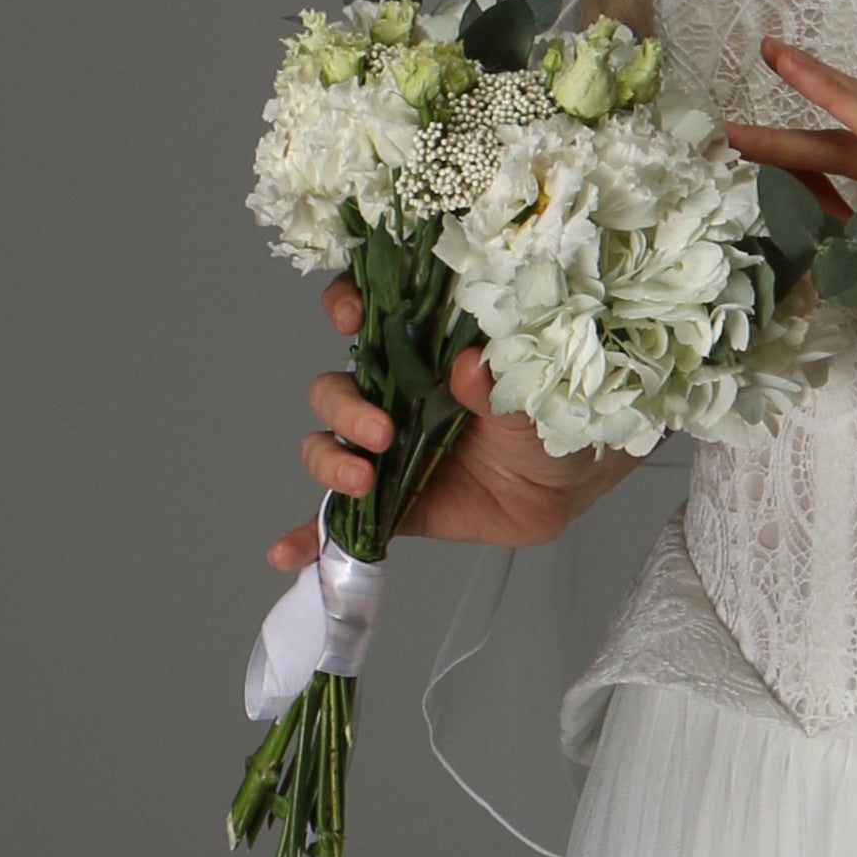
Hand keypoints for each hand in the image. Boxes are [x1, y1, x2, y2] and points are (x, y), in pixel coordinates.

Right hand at [267, 276, 620, 570]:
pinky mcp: (391, 502)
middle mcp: (391, 397)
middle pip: (334, 390)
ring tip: (363, 479)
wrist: (569, 482)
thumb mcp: (533, 396)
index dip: (345, 305)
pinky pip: (339, 520)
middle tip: (383, 431)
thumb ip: (499, 384)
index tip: (351, 317)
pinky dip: (308, 535)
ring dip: (330, 461)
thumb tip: (468, 368)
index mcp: (421, 354)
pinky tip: (287, 552)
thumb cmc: (548, 417)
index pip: (366, 315)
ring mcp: (386, 452)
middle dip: (344, 407)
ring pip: (327, 445)